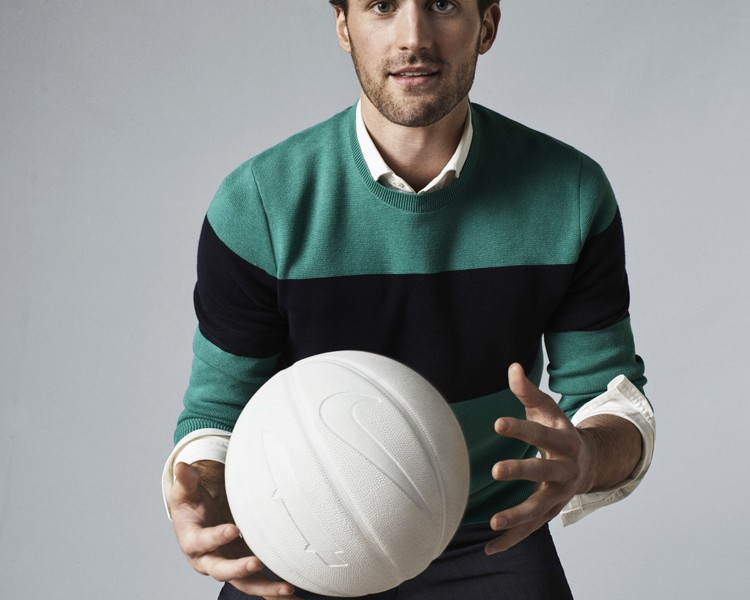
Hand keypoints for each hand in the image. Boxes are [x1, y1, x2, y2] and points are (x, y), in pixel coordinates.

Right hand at [169, 460, 299, 598]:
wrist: (198, 518)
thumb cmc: (193, 504)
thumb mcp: (186, 491)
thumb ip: (186, 480)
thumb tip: (181, 467)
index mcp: (192, 541)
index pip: (202, 542)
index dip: (216, 537)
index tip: (234, 529)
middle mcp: (208, 559)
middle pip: (222, 570)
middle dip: (239, 569)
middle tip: (257, 563)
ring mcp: (227, 566)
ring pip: (244, 583)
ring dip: (265, 588)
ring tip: (286, 589)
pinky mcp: (243, 568)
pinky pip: (258, 584)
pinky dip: (273, 593)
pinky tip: (291, 596)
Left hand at [485, 363, 593, 554]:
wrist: (590, 462)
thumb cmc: (559, 430)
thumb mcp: (548, 409)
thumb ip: (528, 392)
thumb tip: (512, 367)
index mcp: (565, 442)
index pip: (541, 434)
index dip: (520, 429)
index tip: (497, 423)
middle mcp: (566, 471)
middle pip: (543, 472)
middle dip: (521, 471)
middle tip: (495, 469)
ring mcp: (560, 495)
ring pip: (539, 509)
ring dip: (517, 516)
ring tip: (493, 522)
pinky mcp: (550, 512)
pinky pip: (531, 529)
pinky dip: (512, 540)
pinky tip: (488, 549)